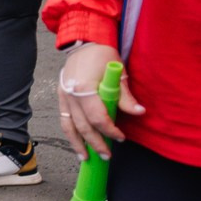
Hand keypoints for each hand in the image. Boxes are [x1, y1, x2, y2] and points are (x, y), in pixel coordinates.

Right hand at [57, 43, 143, 160]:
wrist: (84, 42)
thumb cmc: (102, 55)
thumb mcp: (118, 73)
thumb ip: (126, 96)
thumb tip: (139, 112)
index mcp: (84, 88)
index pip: (97, 118)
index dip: (110, 130)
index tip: (121, 138)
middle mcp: (70, 95)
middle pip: (83, 126)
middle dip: (95, 143)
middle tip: (107, 155)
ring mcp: (63, 96)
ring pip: (69, 126)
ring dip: (78, 144)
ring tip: (86, 158)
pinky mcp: (61, 97)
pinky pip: (64, 120)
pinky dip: (70, 133)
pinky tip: (77, 143)